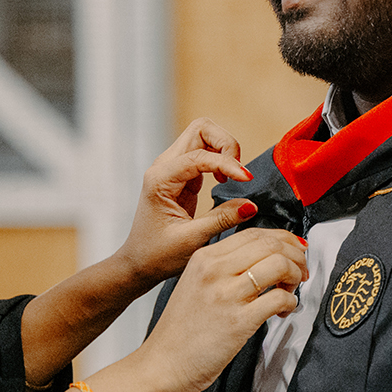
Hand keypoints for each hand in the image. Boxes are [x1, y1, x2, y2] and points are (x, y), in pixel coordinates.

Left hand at [115, 118, 259, 285]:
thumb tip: (251, 204)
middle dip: (226, 143)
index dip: (227, 163)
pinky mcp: (182, 175)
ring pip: (204, 135)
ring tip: (233, 177)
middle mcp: (164, 166)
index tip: (247, 181)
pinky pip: (205, 152)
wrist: (140, 262)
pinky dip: (221, 159)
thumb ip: (222, 219)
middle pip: (201, 128)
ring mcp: (172, 168)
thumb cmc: (158, 254)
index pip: (199, 154)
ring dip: (224, 149)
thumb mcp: (192, 240)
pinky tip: (225, 181)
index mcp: (160, 179)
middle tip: (238, 173)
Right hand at [135, 228, 305, 391]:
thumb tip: (261, 259)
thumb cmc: (181, 329)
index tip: (293, 249)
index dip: (283, 238)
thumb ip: (222, 267)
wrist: (163, 362)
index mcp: (204, 257)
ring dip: (295, 275)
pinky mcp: (239, 321)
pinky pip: (279, 298)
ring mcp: (227, 294)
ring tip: (291, 289)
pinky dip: (291, 302)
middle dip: (295, 255)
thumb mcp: (195, 282)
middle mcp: (215, 270)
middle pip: (270, 244)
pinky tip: (283, 311)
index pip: (254, 233)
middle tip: (300, 269)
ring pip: (279, 265)